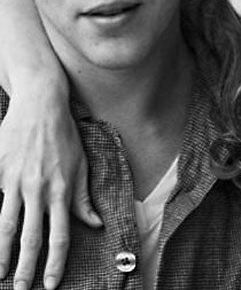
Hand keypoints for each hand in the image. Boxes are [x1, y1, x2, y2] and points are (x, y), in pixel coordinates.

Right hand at [0, 78, 100, 289]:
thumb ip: (84, 197)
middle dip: (26, 267)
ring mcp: (15, 182)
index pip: (60, 235)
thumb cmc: (64, 135)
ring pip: (6, 226)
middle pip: (31, 237)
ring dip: (1, 254)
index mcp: (62, 189)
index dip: (55, 262)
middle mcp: (38, 190)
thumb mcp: (81, 164)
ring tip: (0, 274)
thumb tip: (95, 223)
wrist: (41, 105)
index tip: (50, 284)